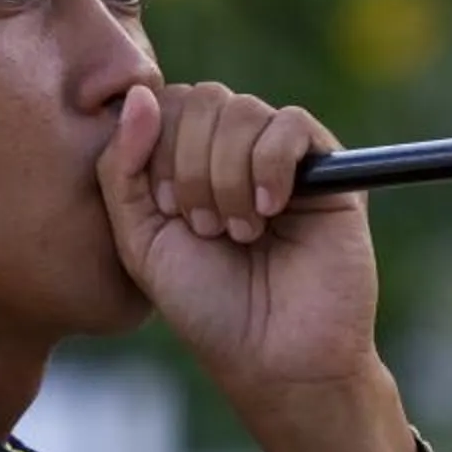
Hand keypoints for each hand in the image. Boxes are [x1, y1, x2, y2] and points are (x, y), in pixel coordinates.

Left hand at [96, 81, 414, 451]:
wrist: (275, 357)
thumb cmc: (207, 307)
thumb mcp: (139, 240)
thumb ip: (121, 169)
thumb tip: (138, 94)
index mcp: (189, 161)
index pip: (164, 103)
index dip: (156, 149)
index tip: (166, 212)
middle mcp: (236, 152)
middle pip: (201, 99)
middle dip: (190, 165)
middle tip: (204, 228)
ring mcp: (284, 157)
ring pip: (244, 111)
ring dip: (227, 177)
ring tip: (239, 232)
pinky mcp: (330, 169)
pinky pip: (291, 124)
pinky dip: (269, 166)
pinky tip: (271, 212)